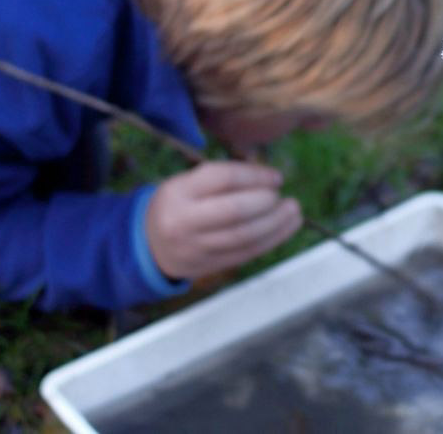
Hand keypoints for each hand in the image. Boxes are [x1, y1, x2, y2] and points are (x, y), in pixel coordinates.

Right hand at [145, 161, 301, 279]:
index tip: (277, 178)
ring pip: (244, 236)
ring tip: (294, 212)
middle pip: (235, 211)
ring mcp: (196, 247)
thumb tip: (270, 178)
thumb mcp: (187, 183)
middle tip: (283, 197)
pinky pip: (246, 253)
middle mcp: (184, 220)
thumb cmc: (179, 205)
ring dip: (276, 224)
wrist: (148, 245)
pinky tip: (286, 228)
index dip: (256, 176)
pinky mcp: (207, 266)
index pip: (223, 178)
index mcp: (179, 192)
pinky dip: (271, 240)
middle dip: (266, 202)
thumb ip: (223, 179)